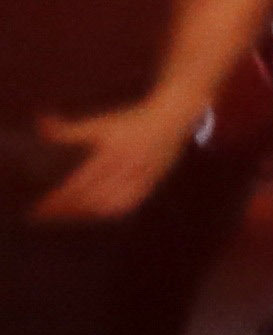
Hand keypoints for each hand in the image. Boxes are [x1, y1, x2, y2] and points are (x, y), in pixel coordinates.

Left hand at [26, 100, 188, 224]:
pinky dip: (106, 213)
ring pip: (108, 206)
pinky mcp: (150, 184)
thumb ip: (68, 130)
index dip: (57, 199)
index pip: (79, 184)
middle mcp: (127, 167)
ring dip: (83, 214)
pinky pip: (126, 205)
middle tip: (44, 215)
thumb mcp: (100, 124)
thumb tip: (40, 123)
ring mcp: (140, 177)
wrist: (172, 119)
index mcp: (112, 152)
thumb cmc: (132, 120)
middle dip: (65, 210)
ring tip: (65, 215)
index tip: (38, 208)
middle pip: (90, 198)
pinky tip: (93, 214)